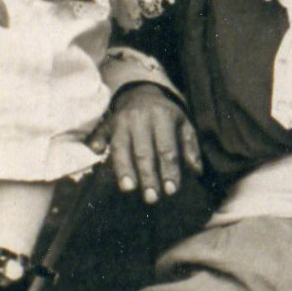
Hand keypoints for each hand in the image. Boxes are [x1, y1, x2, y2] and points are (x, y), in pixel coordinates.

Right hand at [90, 82, 202, 203]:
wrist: (142, 92)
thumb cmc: (166, 116)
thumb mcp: (184, 125)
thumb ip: (190, 147)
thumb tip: (196, 171)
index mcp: (162, 117)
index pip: (166, 148)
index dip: (169, 170)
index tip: (171, 191)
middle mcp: (140, 118)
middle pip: (143, 151)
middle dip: (147, 176)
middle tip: (152, 198)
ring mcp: (121, 120)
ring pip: (120, 147)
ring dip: (123, 168)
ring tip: (128, 188)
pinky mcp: (107, 123)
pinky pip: (100, 134)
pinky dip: (96, 143)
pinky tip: (95, 154)